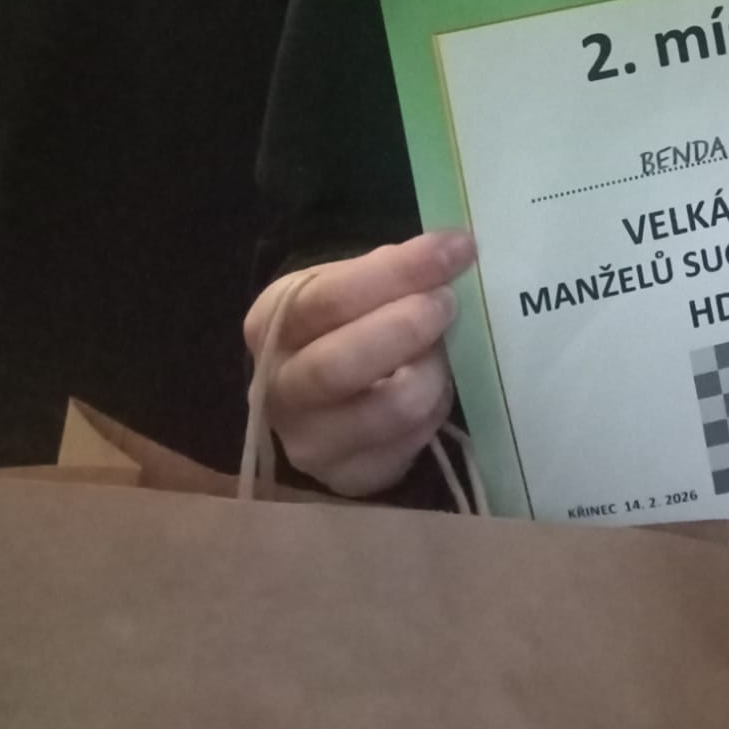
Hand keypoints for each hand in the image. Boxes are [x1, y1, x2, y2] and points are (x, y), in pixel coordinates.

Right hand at [244, 230, 475, 497]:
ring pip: (387, 411)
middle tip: (448, 302)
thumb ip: (391, 270)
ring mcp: (308, 444)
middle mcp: (278, 390)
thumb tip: (452, 252)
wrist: (325, 387)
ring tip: (444, 351)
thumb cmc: (345, 322)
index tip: (456, 249)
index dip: (398, 272)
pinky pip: (408, 447)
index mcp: (272, 324)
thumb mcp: (351, 283)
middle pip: (339, 366)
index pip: (328, 299)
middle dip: (406, 329)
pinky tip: (435, 388)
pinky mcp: (348, 479)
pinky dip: (435, 412)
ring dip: (432, 373)